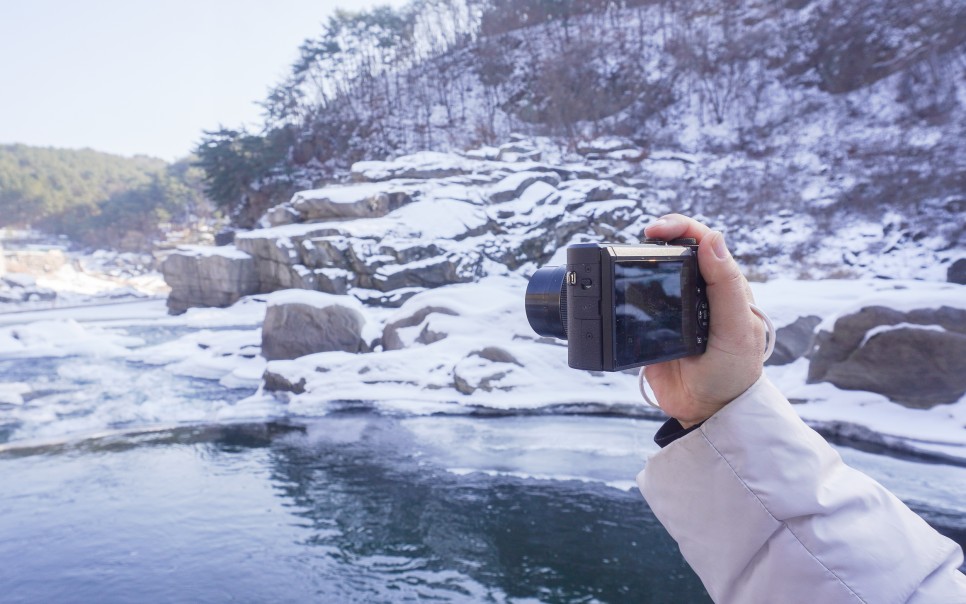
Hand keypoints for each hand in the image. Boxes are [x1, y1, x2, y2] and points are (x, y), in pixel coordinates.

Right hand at [642, 214, 764, 427]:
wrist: (707, 411)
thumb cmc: (734, 371)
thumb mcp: (737, 328)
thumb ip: (726, 286)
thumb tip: (712, 238)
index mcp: (723, 285)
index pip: (704, 241)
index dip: (681, 228)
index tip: (657, 230)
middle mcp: (697, 291)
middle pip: (675, 250)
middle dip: (658, 235)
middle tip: (642, 236)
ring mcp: (671, 308)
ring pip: (652, 272)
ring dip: (638, 258)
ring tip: (625, 256)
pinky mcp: (649, 327)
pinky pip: (632, 303)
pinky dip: (622, 290)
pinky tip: (615, 285)